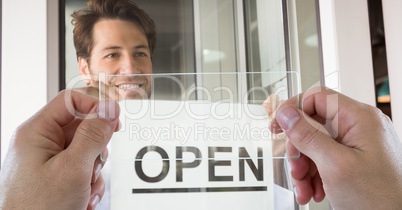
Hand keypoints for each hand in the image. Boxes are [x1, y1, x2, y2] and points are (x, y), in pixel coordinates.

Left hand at [0, 90, 119, 209]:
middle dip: (96, 149)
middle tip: (93, 165)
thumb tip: (109, 109)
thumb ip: (93, 136)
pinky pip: (81, 168)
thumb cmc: (38, 209)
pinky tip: (83, 198)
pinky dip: (88, 182)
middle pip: (82, 127)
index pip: (71, 101)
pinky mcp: (54, 176)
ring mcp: (47, 161)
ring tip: (85, 189)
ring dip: (94, 170)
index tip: (115, 122)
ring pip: (86, 150)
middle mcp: (40, 143)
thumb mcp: (73, 168)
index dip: (96, 107)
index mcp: (37, 132)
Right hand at [271, 87, 401, 208]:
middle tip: (296, 170)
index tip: (277, 126)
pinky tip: (315, 190)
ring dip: (303, 168)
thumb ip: (307, 136)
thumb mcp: (334, 165)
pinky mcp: (353, 159)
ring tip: (305, 187)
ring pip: (315, 145)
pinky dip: (314, 175)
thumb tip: (286, 114)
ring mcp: (357, 144)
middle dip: (299, 150)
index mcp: (359, 118)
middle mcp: (359, 127)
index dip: (293, 109)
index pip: (317, 97)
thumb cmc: (380, 199)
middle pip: (312, 125)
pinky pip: (324, 158)